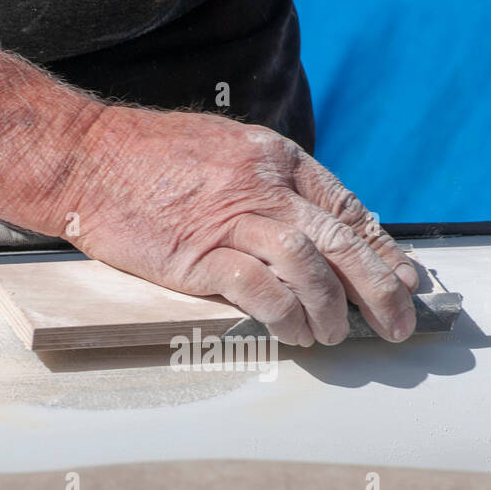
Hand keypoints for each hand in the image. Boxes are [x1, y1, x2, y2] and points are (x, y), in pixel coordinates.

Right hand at [48, 106, 418, 345]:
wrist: (83, 158)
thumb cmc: (145, 161)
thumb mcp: (222, 153)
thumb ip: (265, 186)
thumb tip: (308, 233)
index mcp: (274, 157)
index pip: (344, 207)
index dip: (382, 248)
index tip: (407, 279)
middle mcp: (261, 184)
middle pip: (340, 239)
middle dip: (380, 288)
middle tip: (401, 323)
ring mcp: (230, 218)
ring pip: (309, 264)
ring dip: (331, 308)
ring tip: (335, 336)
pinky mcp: (199, 253)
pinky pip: (261, 289)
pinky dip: (285, 315)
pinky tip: (293, 334)